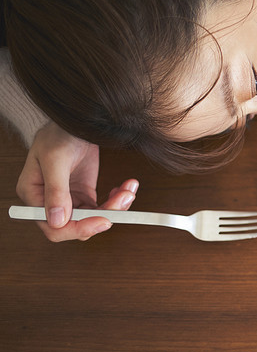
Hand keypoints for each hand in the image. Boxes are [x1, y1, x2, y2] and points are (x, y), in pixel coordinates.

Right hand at [16, 123, 138, 241]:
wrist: (76, 121)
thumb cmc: (59, 134)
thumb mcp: (56, 159)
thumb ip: (56, 191)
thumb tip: (57, 221)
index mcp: (33, 195)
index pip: (53, 228)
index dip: (78, 229)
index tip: (104, 220)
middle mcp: (48, 202)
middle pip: (77, 226)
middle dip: (103, 216)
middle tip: (124, 200)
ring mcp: (68, 199)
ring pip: (94, 218)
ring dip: (115, 207)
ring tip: (128, 190)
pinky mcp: (84, 195)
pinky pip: (102, 208)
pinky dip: (117, 201)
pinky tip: (125, 188)